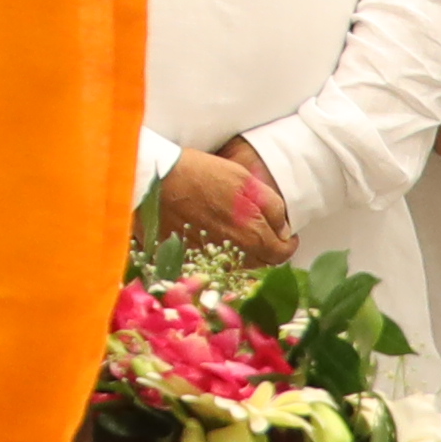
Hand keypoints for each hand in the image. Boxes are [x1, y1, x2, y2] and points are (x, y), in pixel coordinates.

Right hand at [156, 141, 293, 253]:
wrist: (153, 180)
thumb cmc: (200, 174)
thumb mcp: (244, 179)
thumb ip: (272, 206)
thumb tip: (283, 228)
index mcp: (252, 235)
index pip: (281, 254)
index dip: (287, 245)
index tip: (285, 236)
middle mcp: (233, 255)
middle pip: (261, 264)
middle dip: (266, 250)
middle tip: (262, 233)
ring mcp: (210, 261)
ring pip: (237, 267)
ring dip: (243, 254)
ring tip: (237, 235)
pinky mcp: (189, 261)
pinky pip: (212, 266)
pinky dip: (218, 257)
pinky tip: (212, 238)